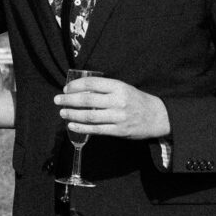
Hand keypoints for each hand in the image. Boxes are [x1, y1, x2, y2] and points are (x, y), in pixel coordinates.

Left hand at [54, 77, 170, 139]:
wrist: (158, 117)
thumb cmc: (137, 100)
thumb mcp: (124, 88)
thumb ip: (105, 89)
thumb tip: (80, 90)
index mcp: (119, 87)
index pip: (92, 84)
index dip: (76, 86)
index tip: (66, 88)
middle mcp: (118, 101)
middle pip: (87, 100)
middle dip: (69, 100)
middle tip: (57, 100)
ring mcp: (119, 117)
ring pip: (90, 116)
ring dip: (73, 114)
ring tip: (62, 112)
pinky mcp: (119, 131)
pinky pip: (96, 129)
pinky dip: (82, 128)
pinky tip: (72, 125)